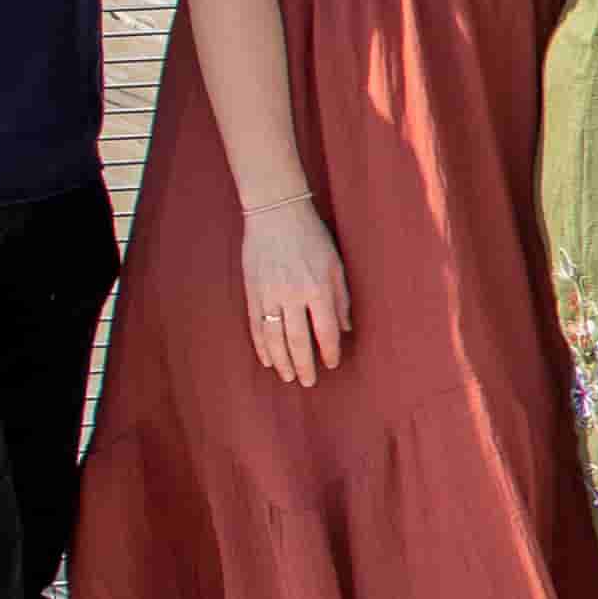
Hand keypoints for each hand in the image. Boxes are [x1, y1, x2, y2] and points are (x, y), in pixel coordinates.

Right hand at [238, 200, 352, 387]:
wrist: (275, 215)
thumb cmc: (312, 238)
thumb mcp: (335, 264)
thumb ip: (341, 298)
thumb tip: (346, 329)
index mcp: (317, 288)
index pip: (325, 330)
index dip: (329, 351)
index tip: (331, 365)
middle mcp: (292, 295)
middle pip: (297, 340)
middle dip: (304, 365)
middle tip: (308, 383)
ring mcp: (269, 295)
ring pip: (274, 338)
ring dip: (282, 361)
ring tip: (288, 376)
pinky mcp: (252, 292)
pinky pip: (256, 326)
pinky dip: (261, 346)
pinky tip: (267, 360)